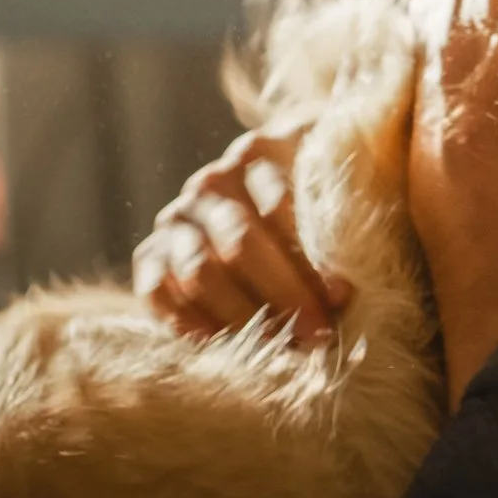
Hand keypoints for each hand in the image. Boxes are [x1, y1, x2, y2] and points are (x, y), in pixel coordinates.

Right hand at [135, 124, 351, 345]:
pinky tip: (221, 345)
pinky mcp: (152, 254)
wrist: (264, 195)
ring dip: (241, 315)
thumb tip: (342, 293)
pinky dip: (186, 322)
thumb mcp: (340, 191)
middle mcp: (212, 182)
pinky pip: (157, 290)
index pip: (281, 204)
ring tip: (277, 345)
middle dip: (283, 293)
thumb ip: (345, 224)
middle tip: (316, 332)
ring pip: (200, 271)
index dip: (312, 255)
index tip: (342, 294)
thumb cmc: (321, 198)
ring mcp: (178, 217)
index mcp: (261, 152)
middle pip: (241, 242)